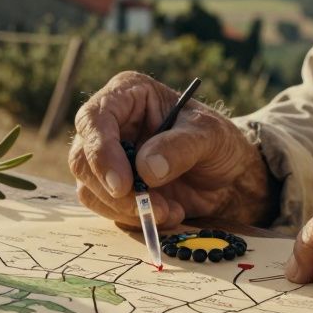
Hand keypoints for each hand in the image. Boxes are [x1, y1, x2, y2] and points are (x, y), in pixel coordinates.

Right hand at [68, 71, 276, 229]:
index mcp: (127, 94)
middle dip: (115, 191)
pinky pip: (105, 208)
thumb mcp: (210, 136)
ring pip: (89, 188)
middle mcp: (110, 124)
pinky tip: (166, 213)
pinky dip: (133, 218)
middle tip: (151, 208)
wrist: (229, 176)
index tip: (122, 184)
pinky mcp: (111, 187)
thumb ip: (180, 147)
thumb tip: (145, 169)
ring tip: (169, 211)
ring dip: (126, 208)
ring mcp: (107, 158)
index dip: (101, 152)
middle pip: (83, 159)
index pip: (94, 119)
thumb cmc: (218, 143)